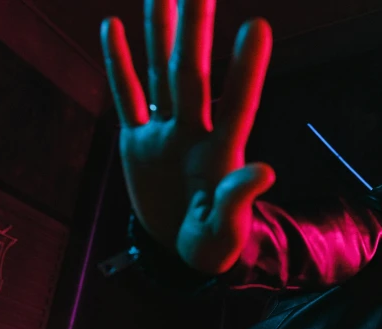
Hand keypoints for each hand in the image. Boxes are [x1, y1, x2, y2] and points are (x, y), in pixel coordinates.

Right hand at [100, 0, 274, 274]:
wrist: (181, 249)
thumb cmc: (214, 243)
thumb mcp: (226, 230)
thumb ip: (240, 200)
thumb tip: (266, 171)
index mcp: (222, 153)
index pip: (238, 102)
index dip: (247, 68)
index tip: (258, 27)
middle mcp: (194, 132)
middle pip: (193, 74)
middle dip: (196, 32)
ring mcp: (164, 133)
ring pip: (160, 73)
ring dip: (160, 33)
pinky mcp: (137, 143)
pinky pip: (127, 97)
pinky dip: (119, 64)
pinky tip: (115, 27)